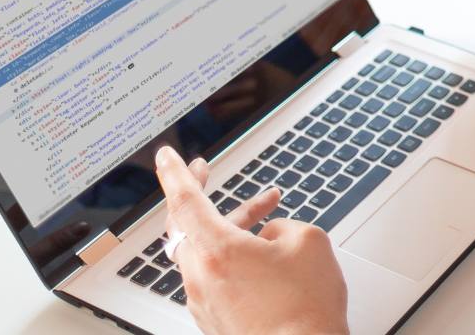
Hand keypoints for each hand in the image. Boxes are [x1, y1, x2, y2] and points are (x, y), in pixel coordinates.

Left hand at [155, 146, 348, 334]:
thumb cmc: (305, 310)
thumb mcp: (309, 243)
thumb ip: (283, 225)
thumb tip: (269, 235)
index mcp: (217, 251)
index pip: (184, 200)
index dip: (175, 172)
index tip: (165, 156)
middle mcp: (202, 276)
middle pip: (187, 224)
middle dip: (199, 193)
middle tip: (204, 171)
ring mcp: (205, 301)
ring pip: (204, 249)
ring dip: (228, 225)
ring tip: (265, 212)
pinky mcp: (214, 318)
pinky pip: (214, 275)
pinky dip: (230, 255)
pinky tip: (261, 256)